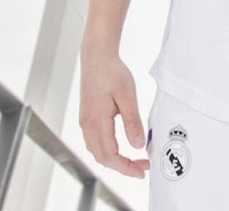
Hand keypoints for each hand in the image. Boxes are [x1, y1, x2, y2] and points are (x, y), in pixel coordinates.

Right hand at [79, 51, 148, 178]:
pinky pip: (96, 142)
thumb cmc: (112, 72)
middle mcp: (87, 126)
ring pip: (98, 152)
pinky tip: (121, 147)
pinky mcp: (88, 118)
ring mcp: (86, 123)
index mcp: (96, 123)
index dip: (126, 167)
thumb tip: (138, 144)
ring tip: (135, 160)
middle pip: (103, 158)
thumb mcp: (127, 95)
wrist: (97, 57)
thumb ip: (132, 121)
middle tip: (142, 168)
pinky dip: (108, 150)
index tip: (141, 171)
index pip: (110, 156)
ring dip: (115, 160)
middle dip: (123, 167)